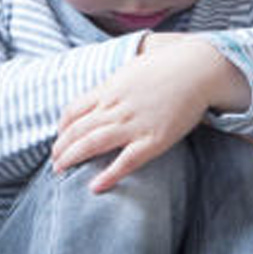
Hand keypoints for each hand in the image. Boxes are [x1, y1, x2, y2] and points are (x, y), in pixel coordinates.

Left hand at [52, 34, 252, 192]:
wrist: (198, 68)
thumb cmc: (167, 66)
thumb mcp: (131, 70)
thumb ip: (114, 86)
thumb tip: (101, 96)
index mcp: (109, 89)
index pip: (73, 111)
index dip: (62, 128)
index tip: (59, 138)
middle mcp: (116, 107)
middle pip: (78, 130)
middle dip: (61, 147)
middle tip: (55, 161)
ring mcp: (134, 124)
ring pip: (93, 144)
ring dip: (72, 158)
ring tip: (60, 171)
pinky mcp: (154, 140)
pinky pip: (126, 161)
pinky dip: (108, 175)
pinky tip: (95, 187)